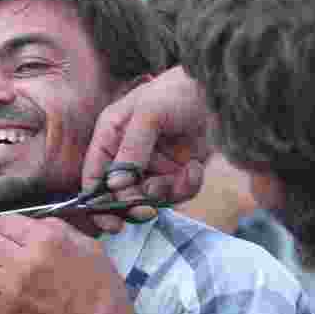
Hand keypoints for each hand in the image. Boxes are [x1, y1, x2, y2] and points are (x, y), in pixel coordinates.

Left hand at [0, 215, 166, 313]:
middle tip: (4, 256)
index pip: (4, 222)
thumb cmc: (101, 291)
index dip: (9, 229)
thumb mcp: (90, 248)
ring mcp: (10, 290)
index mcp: (46, 241)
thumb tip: (33, 224)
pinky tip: (2, 294)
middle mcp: (24, 262)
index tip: (14, 238)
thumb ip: (57, 230)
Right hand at [83, 66, 211, 231]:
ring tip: (181, 174)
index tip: (110, 222)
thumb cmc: (179, 91)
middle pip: (120, 194)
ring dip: (165, 193)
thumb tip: (114, 186)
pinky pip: (176, 193)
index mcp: (111, 135)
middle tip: (148, 210)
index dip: (97, 201)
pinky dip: (187, 186)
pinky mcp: (177, 171)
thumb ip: (131, 148)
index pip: (94, 175)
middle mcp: (128, 153)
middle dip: (135, 203)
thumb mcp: (149, 113)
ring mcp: (153, 164)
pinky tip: (195, 168)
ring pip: (150, 197)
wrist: (221, 92)